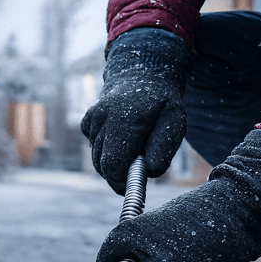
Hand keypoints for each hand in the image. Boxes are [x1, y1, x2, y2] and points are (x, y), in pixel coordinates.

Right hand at [82, 29, 190, 194]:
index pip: (113, 163)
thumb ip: (163, 149)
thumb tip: (147, 172)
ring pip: (98, 158)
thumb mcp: (175, 122)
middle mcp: (102, 118)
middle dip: (119, 174)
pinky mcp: (86, 122)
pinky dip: (107, 151)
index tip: (131, 188)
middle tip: (137, 169)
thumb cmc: (161, 102)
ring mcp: (91, 119)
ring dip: (114, 162)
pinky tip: (121, 139)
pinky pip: (95, 148)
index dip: (121, 181)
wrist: (142, 73)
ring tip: (134, 149)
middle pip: (103, 164)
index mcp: (124, 117)